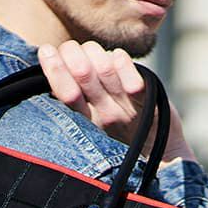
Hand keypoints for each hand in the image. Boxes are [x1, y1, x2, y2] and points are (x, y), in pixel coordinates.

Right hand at [37, 40, 197, 168]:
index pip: (65, 94)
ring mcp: (126, 107)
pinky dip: (123, 62)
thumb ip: (77, 101)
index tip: (45, 51)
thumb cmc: (123, 136)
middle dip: (71, 54)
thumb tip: (52, 74)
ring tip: (91, 53)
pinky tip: (116, 56)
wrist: (161, 157)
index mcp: (86, 123)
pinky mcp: (149, 101)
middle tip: (67, 50)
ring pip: (105, 69)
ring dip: (95, 52)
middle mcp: (104, 115)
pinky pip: (133, 78)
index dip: (54, 71)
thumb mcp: (93, 123)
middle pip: (83, 75)